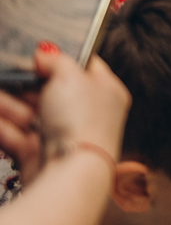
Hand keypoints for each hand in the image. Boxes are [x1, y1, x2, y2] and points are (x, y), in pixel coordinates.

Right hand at [0, 46, 128, 183]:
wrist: (70, 172)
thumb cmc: (83, 123)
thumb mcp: (70, 76)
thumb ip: (56, 59)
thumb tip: (46, 52)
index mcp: (106, 91)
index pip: (84, 67)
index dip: (61, 59)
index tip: (39, 54)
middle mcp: (86, 113)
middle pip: (49, 90)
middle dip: (25, 84)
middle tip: (11, 76)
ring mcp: (63, 134)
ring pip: (28, 112)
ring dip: (9, 104)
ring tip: (1, 97)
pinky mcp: (40, 154)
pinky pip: (16, 135)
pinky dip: (4, 126)